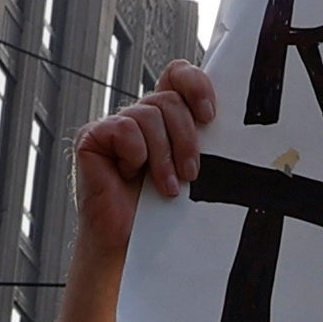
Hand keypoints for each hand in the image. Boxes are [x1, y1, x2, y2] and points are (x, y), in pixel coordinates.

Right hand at [71, 59, 218, 271]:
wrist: (129, 247)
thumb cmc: (163, 213)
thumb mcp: (192, 171)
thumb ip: (203, 141)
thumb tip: (229, 123)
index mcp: (165, 118)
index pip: (178, 74)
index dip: (195, 84)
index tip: (210, 116)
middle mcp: (140, 115)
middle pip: (169, 99)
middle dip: (186, 138)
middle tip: (191, 173)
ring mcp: (115, 124)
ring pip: (150, 115)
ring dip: (163, 156)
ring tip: (166, 188)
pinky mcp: (93, 137)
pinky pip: (124, 129)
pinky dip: (135, 155)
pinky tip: (129, 176)